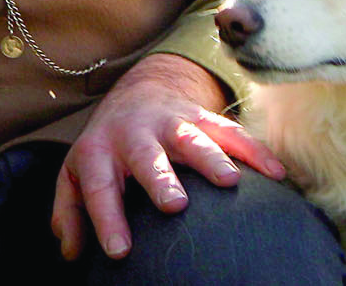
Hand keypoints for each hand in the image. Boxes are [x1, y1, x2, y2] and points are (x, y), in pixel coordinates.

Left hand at [51, 52, 284, 260]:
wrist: (137, 93)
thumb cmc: (106, 150)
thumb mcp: (76, 175)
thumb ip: (69, 212)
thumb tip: (70, 251)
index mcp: (99, 153)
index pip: (100, 188)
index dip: (107, 219)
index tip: (119, 252)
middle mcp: (134, 134)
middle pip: (146, 156)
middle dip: (160, 178)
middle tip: (174, 204)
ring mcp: (170, 123)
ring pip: (191, 137)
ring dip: (210, 158)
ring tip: (229, 183)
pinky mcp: (202, 117)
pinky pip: (231, 132)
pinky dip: (254, 152)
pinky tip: (276, 174)